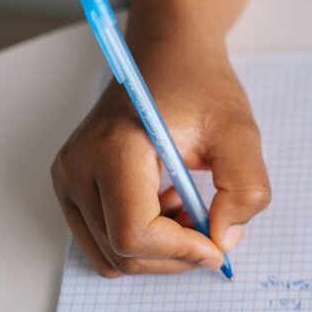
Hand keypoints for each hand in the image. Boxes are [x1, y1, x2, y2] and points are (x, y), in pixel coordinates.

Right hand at [51, 28, 270, 276]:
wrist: (168, 54)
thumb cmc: (200, 86)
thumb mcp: (240, 132)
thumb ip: (244, 189)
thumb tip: (222, 241)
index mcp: (114, 149)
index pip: (133, 233)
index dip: (181, 252)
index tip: (218, 245)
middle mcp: (78, 168)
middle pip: (122, 253)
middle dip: (174, 255)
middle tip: (210, 225)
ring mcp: (68, 180)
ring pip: (110, 257)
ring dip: (158, 251)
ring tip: (186, 210)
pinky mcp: (71, 188)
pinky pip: (102, 243)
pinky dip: (139, 242)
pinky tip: (165, 207)